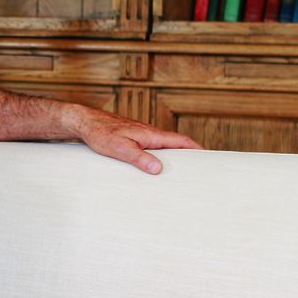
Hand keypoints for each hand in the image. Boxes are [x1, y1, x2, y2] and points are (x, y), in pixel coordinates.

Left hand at [71, 107, 200, 174]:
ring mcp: (143, 136)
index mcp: (152, 135)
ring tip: (181, 174)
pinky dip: (160, 157)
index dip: (199, 150)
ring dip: (175, 158)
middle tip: (201, 172)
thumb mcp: (120, 148)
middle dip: (191, 156)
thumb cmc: (101, 133)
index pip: (183, 141)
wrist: (85, 122)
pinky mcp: (134, 139)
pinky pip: (153, 149)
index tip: (212, 161)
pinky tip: (155, 168)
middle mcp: (151, 134)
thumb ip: (139, 158)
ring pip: (165, 147)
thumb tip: (159, 169)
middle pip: (177, 145)